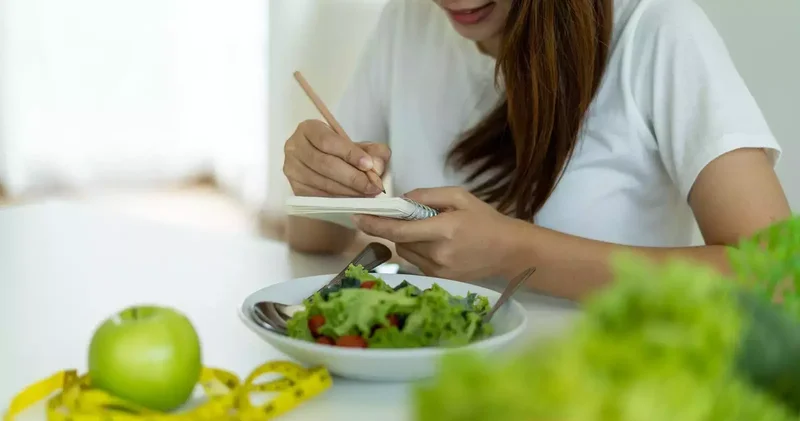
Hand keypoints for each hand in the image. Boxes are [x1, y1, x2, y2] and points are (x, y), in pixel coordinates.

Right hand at [283, 119, 390, 196]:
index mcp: (308, 129)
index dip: (350, 154)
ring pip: (322, 182)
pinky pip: (318, 196)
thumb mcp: (358, 145)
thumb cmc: (341, 153)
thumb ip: (373, 151)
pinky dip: (338, 199)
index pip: (328, 141)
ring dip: (348, 191)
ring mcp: (292, 169)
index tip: (369, 165)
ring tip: (367, 194)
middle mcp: (294, 147)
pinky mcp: (295, 188)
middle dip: (352, 177)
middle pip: (325, 164)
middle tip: (372, 186)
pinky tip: (352, 200)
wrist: (325, 165)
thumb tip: (377, 165)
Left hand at [351, 187, 527, 280]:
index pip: (399, 230)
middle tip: (404, 215)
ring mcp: (438, 271)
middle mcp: (438, 254)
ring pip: (404, 252)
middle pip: (398, 241)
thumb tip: (400, 200)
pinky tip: (435, 243)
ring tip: (427, 229)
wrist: (509, 251)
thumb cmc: (485, 220)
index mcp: (444, 230)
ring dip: (405, 239)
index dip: (375, 224)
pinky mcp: (439, 279)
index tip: (358, 217)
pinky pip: (415, 261)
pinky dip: (417, 249)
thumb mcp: (459, 196)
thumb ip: (426, 195)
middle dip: (394, 227)